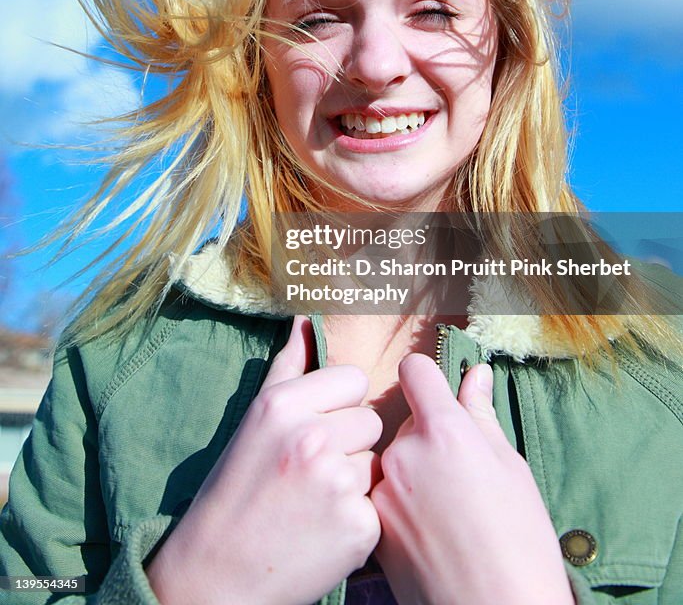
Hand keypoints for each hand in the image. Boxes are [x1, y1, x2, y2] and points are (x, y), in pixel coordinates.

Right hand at [147, 317, 381, 604]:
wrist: (217, 574)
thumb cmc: (237, 488)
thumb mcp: (255, 419)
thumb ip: (288, 365)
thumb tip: (306, 318)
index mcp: (284, 404)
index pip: (354, 379)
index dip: (340, 406)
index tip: (316, 430)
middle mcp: (312, 438)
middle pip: (371, 421)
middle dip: (350, 444)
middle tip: (310, 473)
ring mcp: (337, 483)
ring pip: (377, 462)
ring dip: (355, 481)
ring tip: (314, 502)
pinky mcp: (358, 526)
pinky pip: (378, 505)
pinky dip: (357, 520)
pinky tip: (323, 531)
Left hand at [371, 354, 573, 604]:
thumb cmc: (520, 542)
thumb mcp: (510, 468)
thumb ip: (481, 415)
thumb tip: (474, 374)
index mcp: (444, 430)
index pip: (415, 371)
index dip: (429, 379)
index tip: (439, 396)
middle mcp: (404, 453)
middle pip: (407, 422)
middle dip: (428, 438)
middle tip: (461, 476)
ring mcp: (383, 491)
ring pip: (394, 461)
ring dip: (412, 474)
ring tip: (447, 513)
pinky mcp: (372, 527)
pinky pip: (383, 497)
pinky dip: (401, 507)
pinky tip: (429, 534)